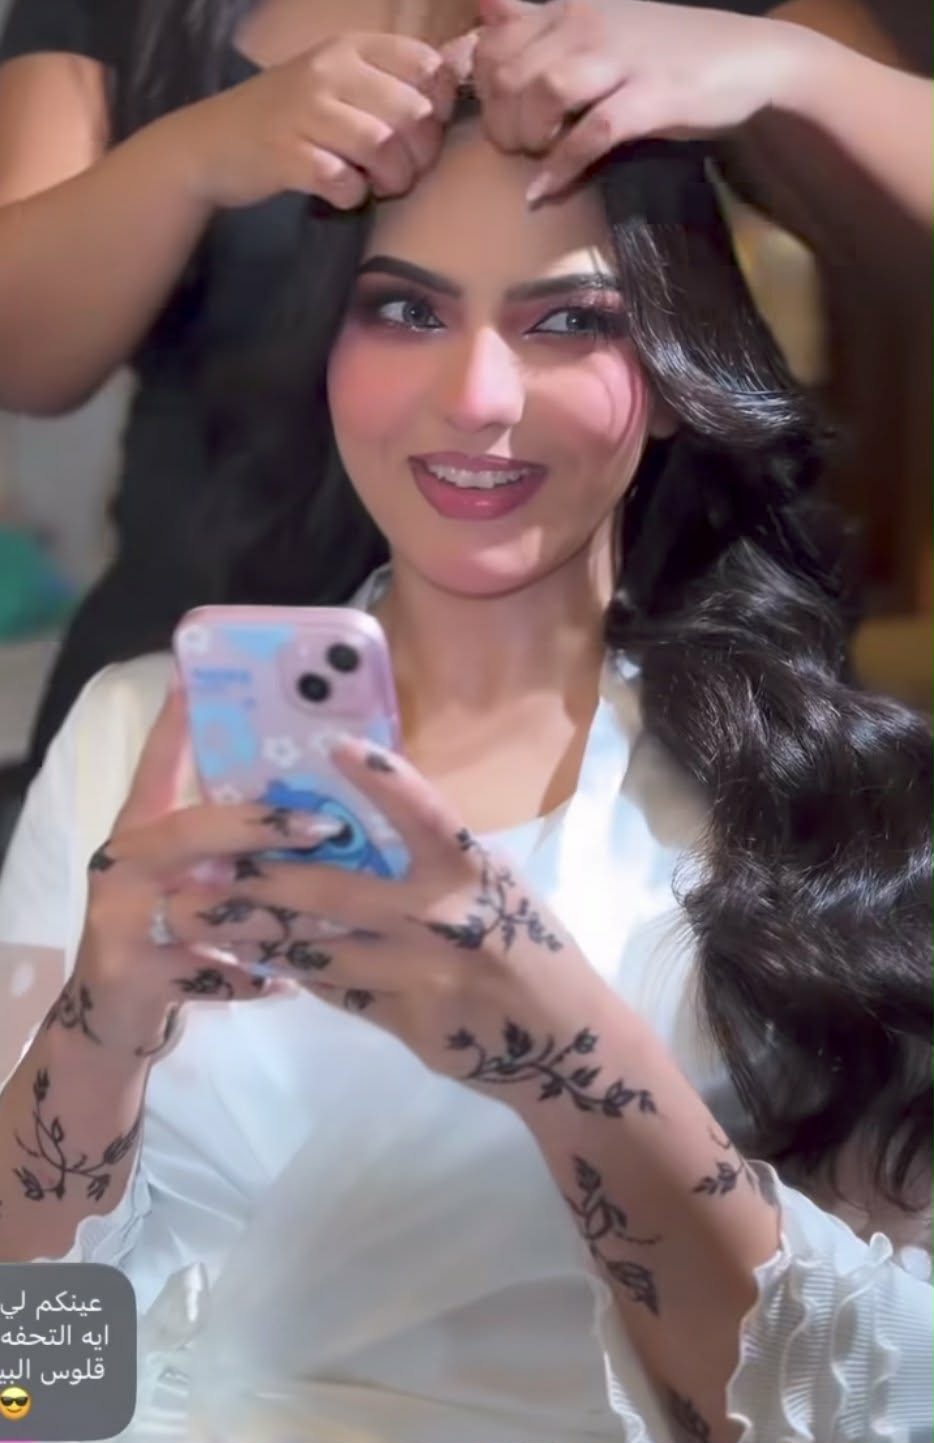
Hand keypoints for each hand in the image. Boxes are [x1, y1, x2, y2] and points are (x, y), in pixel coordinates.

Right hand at [68, 688, 340, 1059]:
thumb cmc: (163, 933)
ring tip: (336, 914)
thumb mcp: (183, 876)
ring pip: (211, 906)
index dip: (178, 723)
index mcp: (140, 829)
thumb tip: (308, 800)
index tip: (199, 677)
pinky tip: (290, 982)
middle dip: (264, 826)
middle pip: (194, 828)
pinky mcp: (132, 973)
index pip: (157, 764)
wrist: (110, 1019)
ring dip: (279, 913)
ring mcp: (122, 918)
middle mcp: (125, 863)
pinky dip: (253, 977)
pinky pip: (210, 970)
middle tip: (327, 825)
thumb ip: (224, 842)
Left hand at [152, 736, 633, 1115]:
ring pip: (318, 948)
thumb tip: (357, 821)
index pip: (424, 813)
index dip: (381, 778)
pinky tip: (253, 957)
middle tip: (207, 859)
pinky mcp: (404, 1021)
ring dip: (256, 930)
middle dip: (263, 877)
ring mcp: (418, 974)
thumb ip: (436, 856)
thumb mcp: (495, 885)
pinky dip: (294, 971)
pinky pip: (335, 990)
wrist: (561, 1043)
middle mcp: (443, 918)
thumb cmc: (529, 945)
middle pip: (335, 891)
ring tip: (202, 914)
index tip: (333, 745)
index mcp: (473, 871)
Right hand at [170, 31, 458, 209]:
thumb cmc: (290, 119)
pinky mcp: (284, 153)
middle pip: (411, 114)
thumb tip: (450, 101)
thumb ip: (389, 86)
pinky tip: (345, 194)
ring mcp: (304, 110)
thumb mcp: (340, 84)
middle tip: (402, 174)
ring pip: (381, 145)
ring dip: (392, 179)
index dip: (440, 108)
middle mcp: (330, 70)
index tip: (423, 133)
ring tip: (379, 187)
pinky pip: (341, 178)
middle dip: (420, 156)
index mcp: (353, 48)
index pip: (428, 67)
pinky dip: (353, 195)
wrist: (213, 144)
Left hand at [473, 0, 814, 200]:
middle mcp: (590, 24)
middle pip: (511, 71)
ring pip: (545, 93)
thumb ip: (544, 23)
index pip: (495, 40)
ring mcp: (622, 59)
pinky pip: (591, 134)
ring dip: (530, 137)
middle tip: (519, 148)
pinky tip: (546, 190)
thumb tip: (486, 7)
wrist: (749, 59)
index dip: (483, 88)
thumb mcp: (601, 27)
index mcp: (571, 9)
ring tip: (537, 158)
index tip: (500, 116)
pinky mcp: (651, 98)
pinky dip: (562, 166)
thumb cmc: (667, 51)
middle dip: (502, 121)